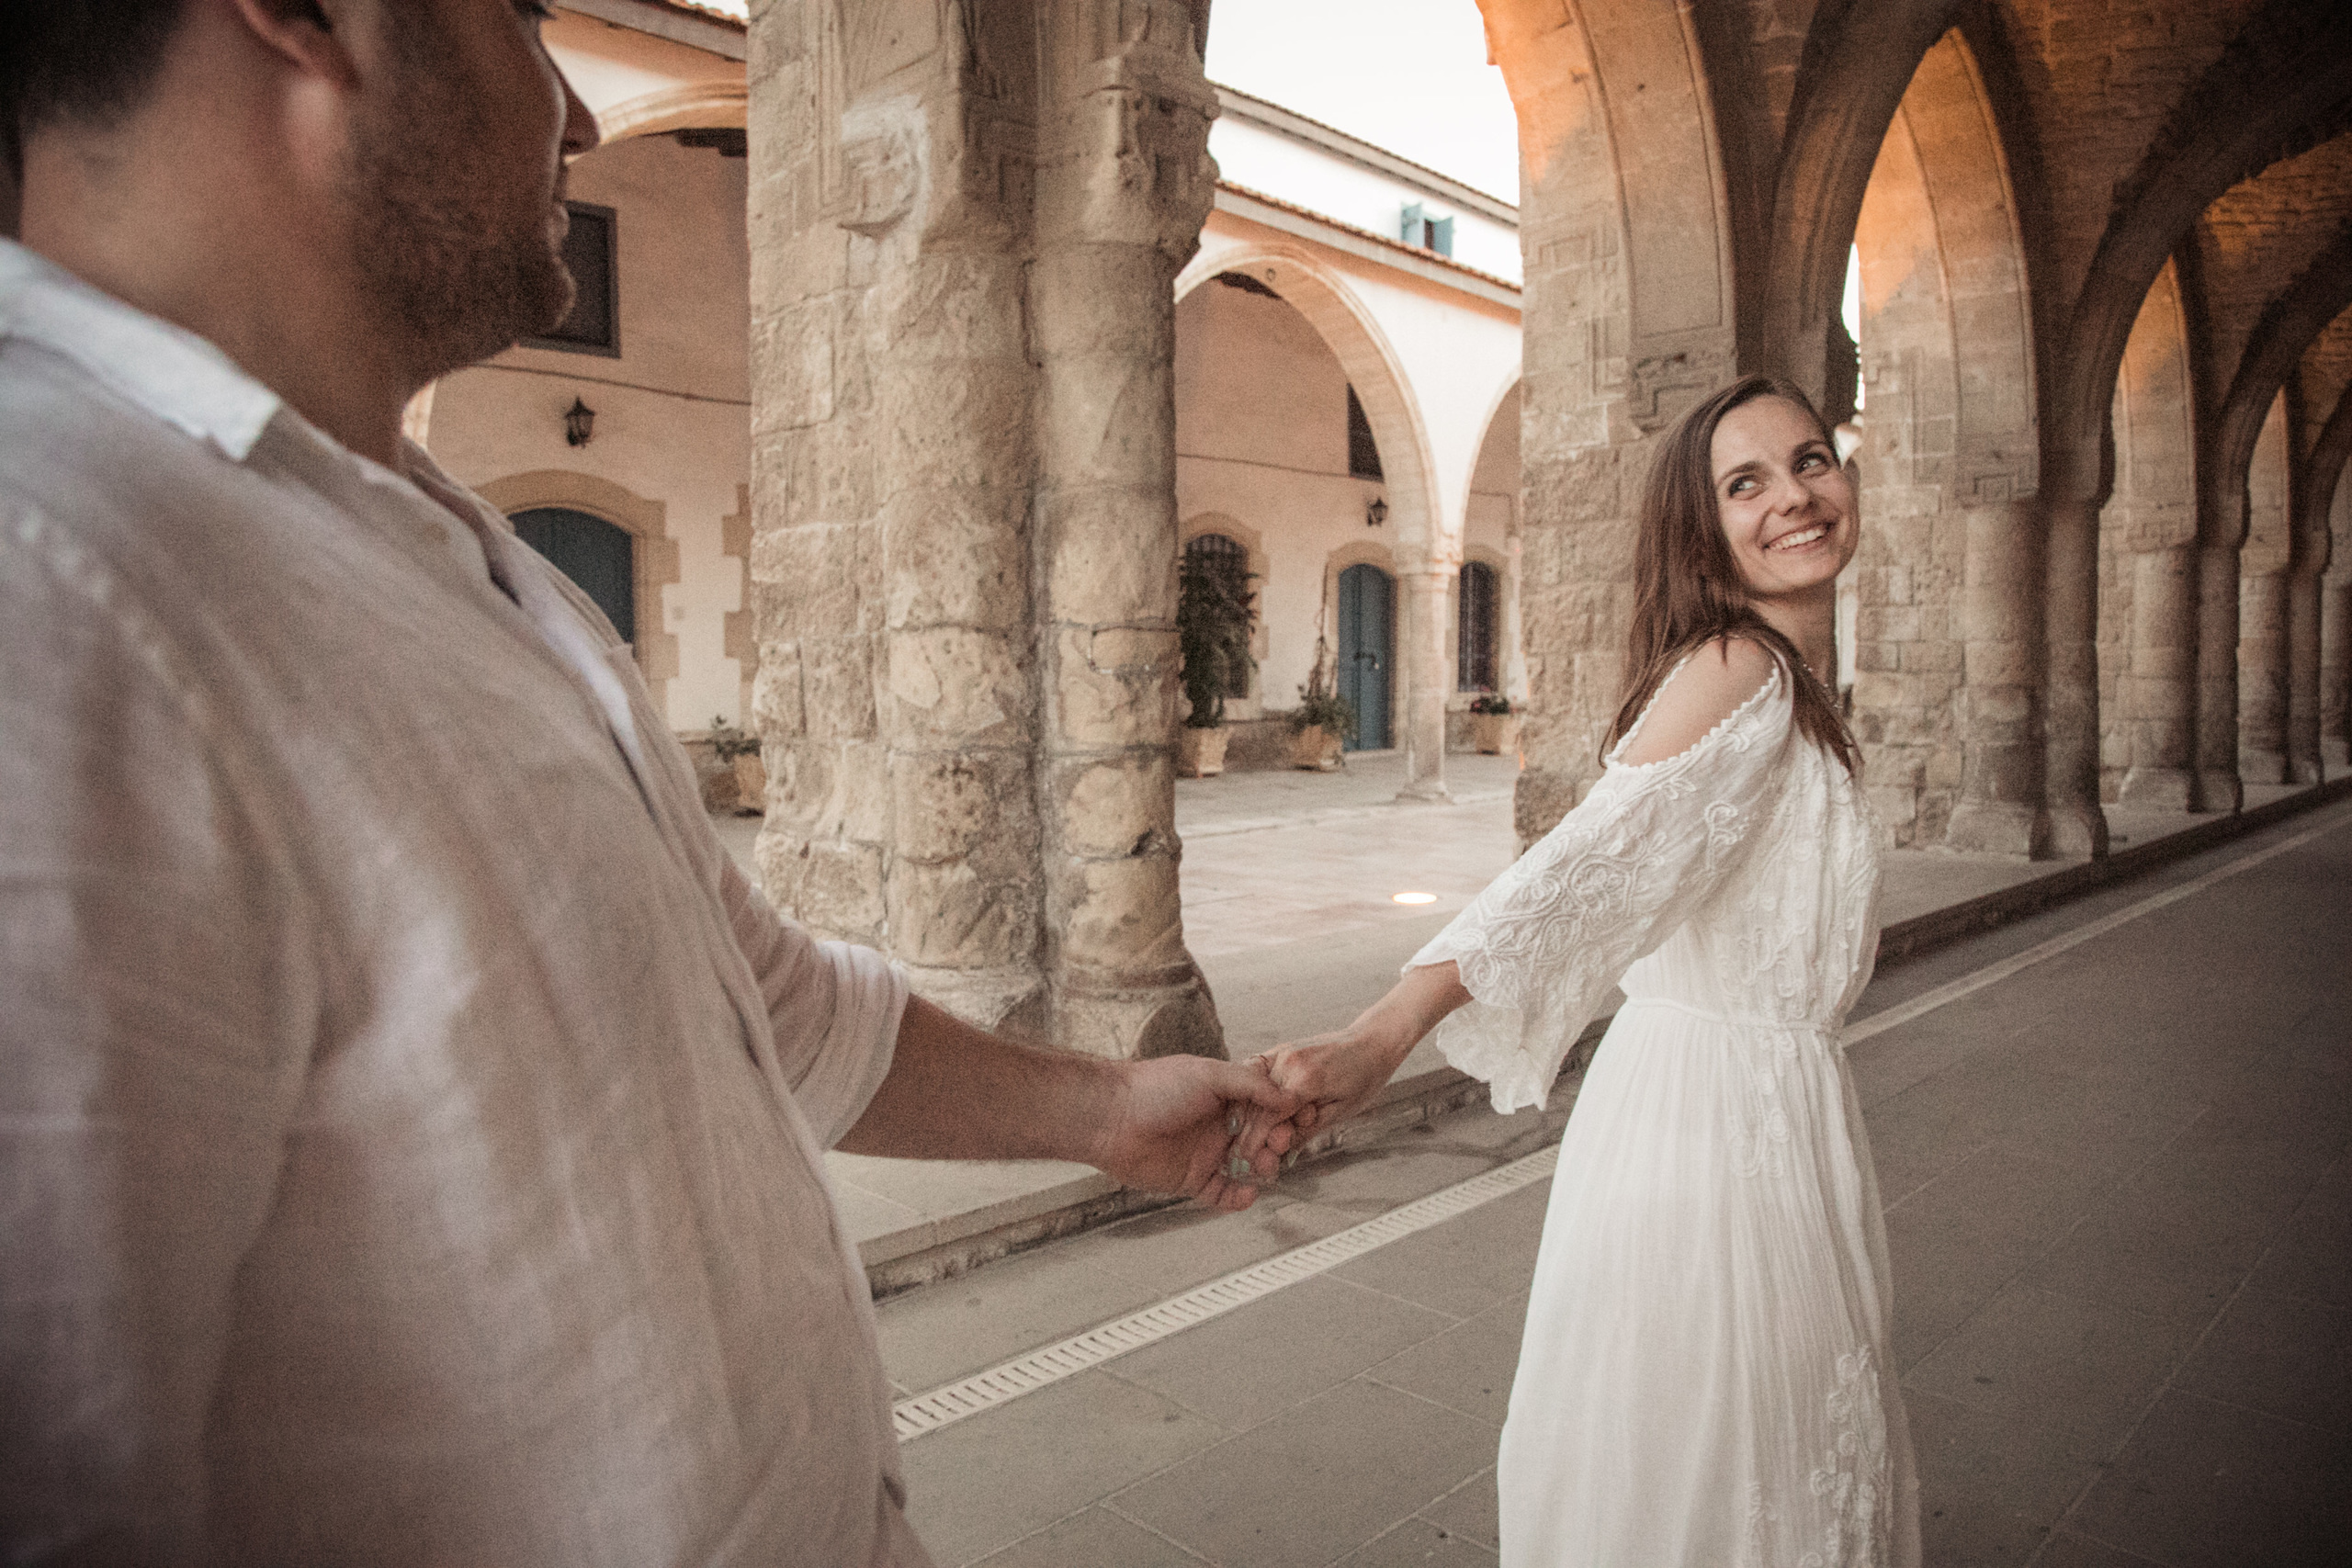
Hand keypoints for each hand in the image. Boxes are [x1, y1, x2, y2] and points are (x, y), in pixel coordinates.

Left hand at [1094, 1055, 1298, 1211]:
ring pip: (1246, 1168)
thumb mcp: (1209, 1074)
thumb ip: (1250, 1084)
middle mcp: (1217, 1125)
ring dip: (1261, 1170)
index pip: (1264, 1108)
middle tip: (1278, 1145)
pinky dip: (1238, 1198)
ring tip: (1264, 1167)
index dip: (1282, 1117)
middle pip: (1260, 1139)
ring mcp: (1206, 1153)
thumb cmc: (1154, 1088)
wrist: (1111, 1118)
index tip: (1296, 1121)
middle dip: (1275, 1144)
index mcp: (1224, 1096)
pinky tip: (1247, 1193)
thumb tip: (1287, 1095)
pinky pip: (1223, 1194)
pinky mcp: (1192, 1180)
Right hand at [1232, 1030, 1413, 1166]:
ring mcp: (1282, 1052)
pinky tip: (1247, 1111)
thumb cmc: (1364, 1080)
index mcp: (1306, 1080)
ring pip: (1250, 1090)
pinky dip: (1250, 1094)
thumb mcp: (1340, 1112)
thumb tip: (1281, 1153)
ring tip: (1244, 1138)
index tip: (1248, 1161)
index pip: (1268, 1117)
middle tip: (1242, 1157)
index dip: (1254, 1142)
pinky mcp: (1281, 1049)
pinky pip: (1256, 1074)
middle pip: (1254, 1105)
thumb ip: (1307, 1130)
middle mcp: (1288, 1062)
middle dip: (1246, 1133)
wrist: (1373, 1042)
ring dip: (1243, 1115)